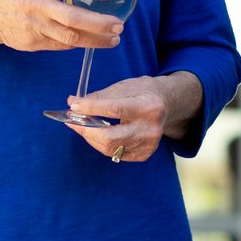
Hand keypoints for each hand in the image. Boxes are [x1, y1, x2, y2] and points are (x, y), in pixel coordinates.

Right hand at [0, 0, 124, 52]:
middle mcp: (37, 5)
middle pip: (72, 17)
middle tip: (119, 25)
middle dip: (99, 23)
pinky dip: (79, 43)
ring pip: (70, 37)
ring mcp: (35, 26)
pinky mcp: (34, 42)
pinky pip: (61, 45)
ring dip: (95, 39)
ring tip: (114, 38)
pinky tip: (93, 41)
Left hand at [64, 75, 188, 161]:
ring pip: (110, 148)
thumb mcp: (125, 87)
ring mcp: (149, 144)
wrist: (168, 104)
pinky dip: (102, 144)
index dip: (92, 109)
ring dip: (91, 137)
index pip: (115, 109)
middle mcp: (151, 128)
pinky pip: (115, 154)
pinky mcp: (144, 154)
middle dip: (86, 130)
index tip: (74, 106)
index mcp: (148, 106)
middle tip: (72, 120)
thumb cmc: (144, 92)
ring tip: (82, 125)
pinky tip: (98, 134)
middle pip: (110, 137)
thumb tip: (73, 103)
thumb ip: (99, 96)